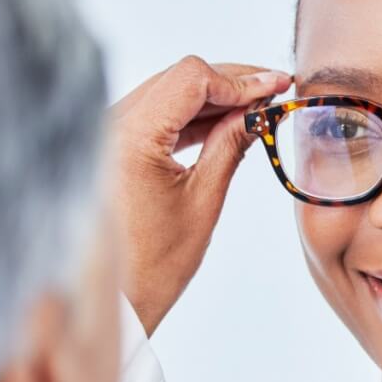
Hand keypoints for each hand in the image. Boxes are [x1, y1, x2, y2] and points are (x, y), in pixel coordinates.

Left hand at [110, 56, 291, 335]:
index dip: (240, 79)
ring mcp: (102, 133)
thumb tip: (260, 110)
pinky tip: (223, 122)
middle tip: (275, 92)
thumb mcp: (203, 201)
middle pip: (178, 78)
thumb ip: (231, 145)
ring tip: (255, 108)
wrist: (111, 303)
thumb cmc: (152, 266)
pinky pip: (152, 113)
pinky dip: (189, 114)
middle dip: (230, 83)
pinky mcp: (105, 144)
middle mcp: (107, 125)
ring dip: (212, 97)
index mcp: (129, 137)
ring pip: (166, 91)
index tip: (278, 86)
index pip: (191, 79)